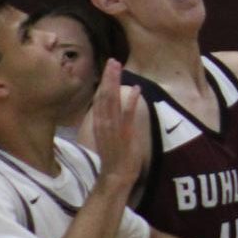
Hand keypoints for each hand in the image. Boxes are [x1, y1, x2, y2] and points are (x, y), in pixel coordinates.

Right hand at [89, 60, 141, 192]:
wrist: (115, 177)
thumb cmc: (114, 157)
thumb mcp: (109, 135)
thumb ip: (110, 120)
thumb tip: (114, 106)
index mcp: (100, 123)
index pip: (100, 98)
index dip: (104, 82)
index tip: (108, 67)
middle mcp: (104, 124)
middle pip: (104, 96)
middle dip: (108, 77)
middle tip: (112, 60)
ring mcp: (114, 129)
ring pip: (112, 102)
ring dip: (115, 84)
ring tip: (118, 68)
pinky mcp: (125, 135)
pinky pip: (128, 115)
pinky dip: (132, 101)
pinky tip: (137, 89)